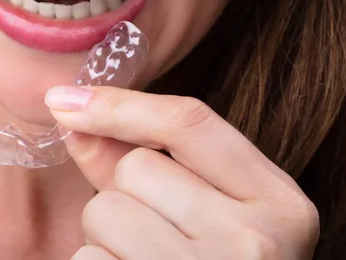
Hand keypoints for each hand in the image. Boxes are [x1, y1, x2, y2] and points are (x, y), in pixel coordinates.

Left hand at [45, 86, 319, 259]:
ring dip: (105, 235)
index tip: (65, 101)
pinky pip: (89, 259)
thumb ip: (149, 163)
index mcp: (279, 202)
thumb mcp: (215, 214)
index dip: (119, 105)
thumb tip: (74, 113)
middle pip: (135, 168)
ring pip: (105, 212)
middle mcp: (255, 241)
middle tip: (156, 233)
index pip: (188, 123)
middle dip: (124, 192)